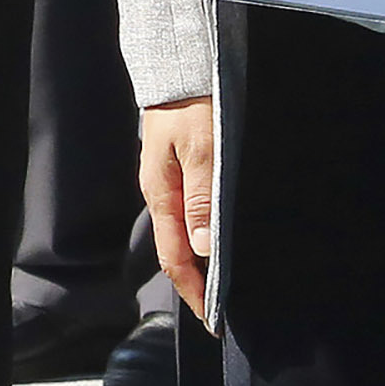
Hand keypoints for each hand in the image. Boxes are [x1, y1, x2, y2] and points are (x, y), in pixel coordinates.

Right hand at [139, 96, 219, 327]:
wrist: (180, 65)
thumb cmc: (194, 104)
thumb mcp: (204, 150)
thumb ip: (203, 199)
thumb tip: (204, 248)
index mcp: (162, 194)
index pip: (175, 258)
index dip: (194, 292)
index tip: (214, 321)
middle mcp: (161, 193)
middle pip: (176, 251)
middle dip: (198, 284)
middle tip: (223, 312)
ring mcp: (168, 182)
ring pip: (183, 233)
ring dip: (201, 263)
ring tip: (223, 285)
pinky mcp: (179, 169)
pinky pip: (188, 213)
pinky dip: (202, 237)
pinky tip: (217, 242)